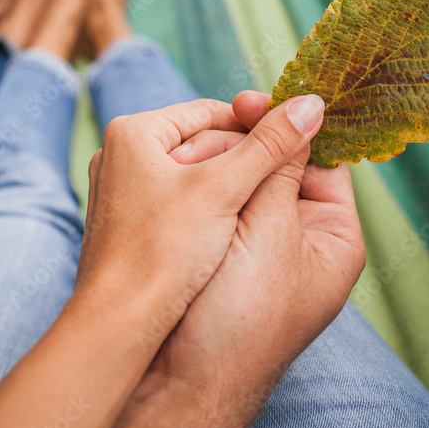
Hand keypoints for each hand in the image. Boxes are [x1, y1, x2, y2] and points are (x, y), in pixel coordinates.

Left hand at [76, 95, 325, 341]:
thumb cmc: (162, 253)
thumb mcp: (225, 190)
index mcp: (133, 131)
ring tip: (256, 209)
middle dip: (240, 160)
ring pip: (188, 173)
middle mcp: (117, 154)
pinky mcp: (123, 221)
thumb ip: (271, 145)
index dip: (257, 128)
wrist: (119, 323)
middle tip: (282, 180)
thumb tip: (311, 104)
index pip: (210, 112)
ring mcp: (118, 189)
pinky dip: (203, 209)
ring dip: (225, 186)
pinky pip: (173, 200)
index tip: (293, 145)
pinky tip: (225, 233)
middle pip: (199, 141)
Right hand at [104, 91, 364, 427]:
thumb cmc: (240, 316)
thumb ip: (282, 165)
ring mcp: (256, 246)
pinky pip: (214, 203)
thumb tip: (309, 106)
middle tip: (207, 127)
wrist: (183, 379)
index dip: (290, 126)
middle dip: (244, 144)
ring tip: (183, 152)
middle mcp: (299, 240)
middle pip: (278, 166)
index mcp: (332, 237)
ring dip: (217, 163)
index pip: (322, 160)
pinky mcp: (217, 250)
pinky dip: (199, 185)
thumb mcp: (270, 230)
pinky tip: (176, 172)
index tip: (251, 99)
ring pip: (241, 181)